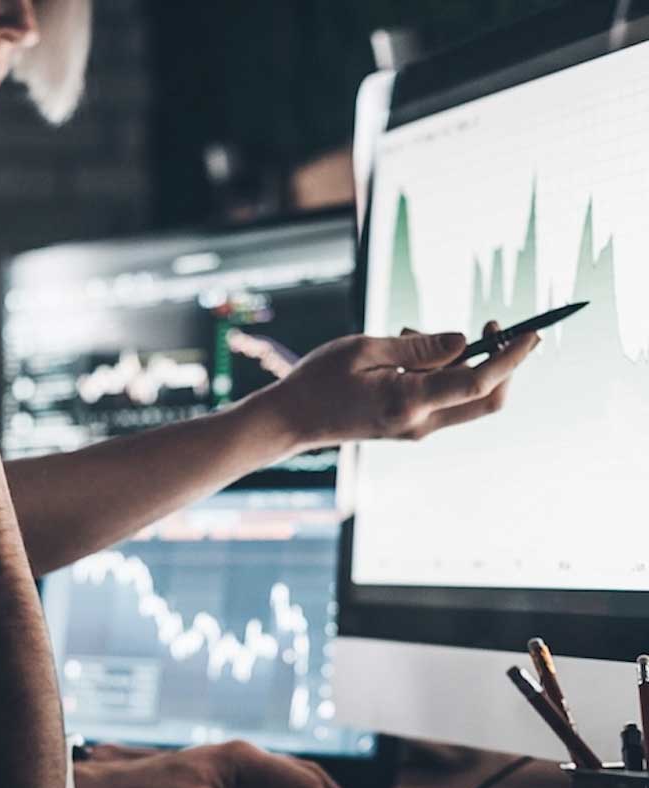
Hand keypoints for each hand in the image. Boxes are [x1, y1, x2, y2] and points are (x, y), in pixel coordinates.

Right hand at [249, 325, 539, 454]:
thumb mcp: (365, 349)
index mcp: (408, 402)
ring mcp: (416, 428)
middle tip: (492, 325)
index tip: (530, 333)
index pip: (478, 381)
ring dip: (459, 361)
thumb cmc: (319, 380)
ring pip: (466, 397)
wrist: (291, 420)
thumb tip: (463, 340)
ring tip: (410, 334)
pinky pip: (444, 397)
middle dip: (502, 364)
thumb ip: (418, 347)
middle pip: (487, 400)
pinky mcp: (409, 426)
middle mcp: (419, 423)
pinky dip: (441, 372)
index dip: (511, 357)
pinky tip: (404, 353)